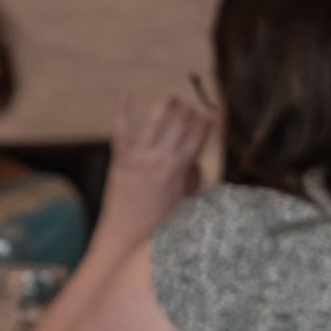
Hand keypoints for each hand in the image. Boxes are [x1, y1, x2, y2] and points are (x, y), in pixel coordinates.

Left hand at [103, 94, 211, 239]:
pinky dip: (122, 111)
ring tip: (173, 98)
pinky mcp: (120, 159)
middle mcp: (160, 158)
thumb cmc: (160, 224)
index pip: (198, 138)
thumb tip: (194, 160)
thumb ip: (193, 178)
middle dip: (189, 113)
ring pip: (154, 122)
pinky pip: (121, 130)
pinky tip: (125, 95)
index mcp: (180, 169)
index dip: (206, 124)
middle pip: (179, 125)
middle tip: (193, 107)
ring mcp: (138, 157)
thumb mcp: (186, 202)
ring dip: (166, 107)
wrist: (127, 236)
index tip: (211, 116)